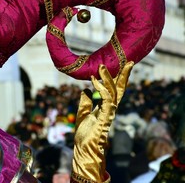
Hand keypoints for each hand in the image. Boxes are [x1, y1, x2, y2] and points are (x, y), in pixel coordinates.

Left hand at [71, 62, 133, 181]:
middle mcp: (110, 108)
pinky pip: (106, 100)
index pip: (115, 90)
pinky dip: (101, 89)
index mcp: (105, 107)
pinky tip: (94, 81)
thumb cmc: (84, 134)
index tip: (119, 65)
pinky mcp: (105, 117)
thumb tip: (85, 90)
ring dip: (108, 78)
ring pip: (113, 92)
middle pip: (120, 89)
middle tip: (128, 61)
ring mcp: (109, 113)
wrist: (83, 148)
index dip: (118, 78)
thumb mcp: (82, 113)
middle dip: (124, 75)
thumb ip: (85, 102)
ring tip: (101, 67)